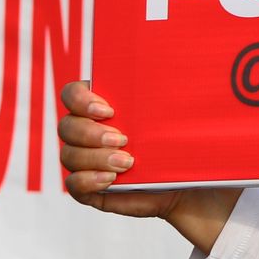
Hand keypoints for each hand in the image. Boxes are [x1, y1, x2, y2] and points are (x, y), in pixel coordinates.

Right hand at [58, 81, 241, 250]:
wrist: (191, 185)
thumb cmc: (183, 144)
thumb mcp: (178, 117)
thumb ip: (170, 95)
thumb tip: (181, 70)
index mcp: (104, 107)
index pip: (73, 94)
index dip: (81, 99)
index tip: (109, 110)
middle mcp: (89, 132)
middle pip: (67, 126)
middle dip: (91, 133)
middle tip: (123, 139)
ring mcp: (87, 161)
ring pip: (69, 155)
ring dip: (95, 158)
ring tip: (127, 162)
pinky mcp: (91, 188)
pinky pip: (73, 184)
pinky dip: (89, 180)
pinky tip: (112, 180)